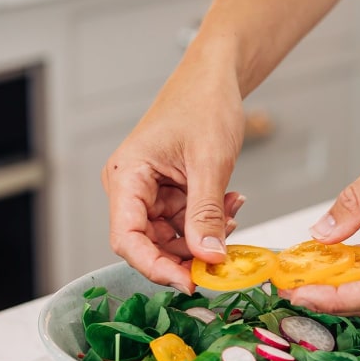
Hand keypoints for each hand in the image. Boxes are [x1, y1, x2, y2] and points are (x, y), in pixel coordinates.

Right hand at [103, 53, 246, 291]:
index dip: (155, 267)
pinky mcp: (168, 193)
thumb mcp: (210, 163)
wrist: (215, 78)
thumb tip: (209, 257)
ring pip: (171, 237)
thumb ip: (206, 213)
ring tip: (232, 212)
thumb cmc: (204, 103)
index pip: (127, 238)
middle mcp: (131, 188)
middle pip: (149, 244)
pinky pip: (185, 222)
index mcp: (127, 176)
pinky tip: (230, 202)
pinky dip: (209, 221)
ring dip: (204, 236)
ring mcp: (149, 192)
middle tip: (223, 254)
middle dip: (187, 252)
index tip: (188, 282)